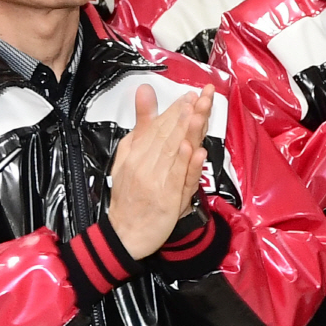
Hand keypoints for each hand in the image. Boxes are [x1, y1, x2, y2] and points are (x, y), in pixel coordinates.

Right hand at [106, 83, 213, 258]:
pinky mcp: (167, 200)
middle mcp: (144, 166)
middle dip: (185, 114)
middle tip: (201, 97)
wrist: (125, 233)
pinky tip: (194, 150)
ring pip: (174, 153)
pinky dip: (187, 165)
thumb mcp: (127, 156)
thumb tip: (145, 91)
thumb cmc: (129, 196)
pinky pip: (178, 180)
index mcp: (135, 154)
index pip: (157, 127)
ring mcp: (156, 183)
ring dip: (187, 132)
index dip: (175, 110)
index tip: (190, 95)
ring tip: (199, 113)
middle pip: (167, 136)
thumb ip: (141, 125)